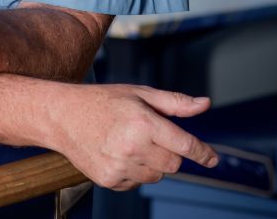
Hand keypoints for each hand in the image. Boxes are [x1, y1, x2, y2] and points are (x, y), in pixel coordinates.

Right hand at [56, 84, 217, 190]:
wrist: (63, 116)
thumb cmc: (102, 101)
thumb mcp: (139, 93)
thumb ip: (174, 102)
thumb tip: (204, 104)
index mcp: (143, 122)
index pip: (184, 145)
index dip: (203, 153)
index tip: (212, 159)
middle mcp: (133, 147)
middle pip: (173, 164)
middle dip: (169, 151)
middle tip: (150, 134)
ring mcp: (120, 167)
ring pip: (156, 175)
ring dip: (152, 162)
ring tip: (129, 141)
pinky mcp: (110, 180)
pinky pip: (137, 182)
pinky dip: (135, 171)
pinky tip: (118, 152)